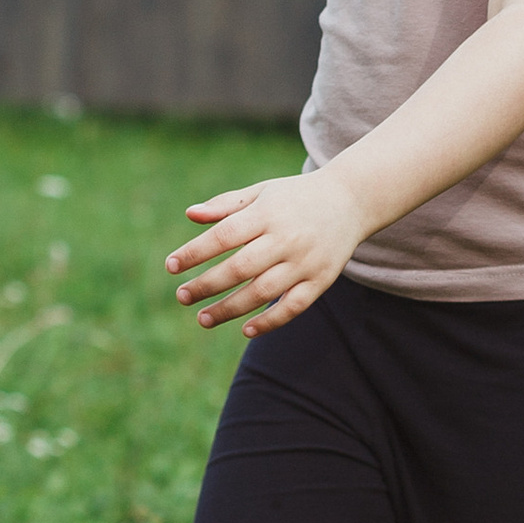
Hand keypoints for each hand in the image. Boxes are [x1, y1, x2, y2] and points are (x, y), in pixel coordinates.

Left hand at [167, 169, 366, 332]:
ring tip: (203, 318)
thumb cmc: (296, 196)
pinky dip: (270, 321)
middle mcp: (287, 238)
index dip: (195, 252)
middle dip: (207, 285)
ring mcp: (305, 261)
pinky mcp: (321, 280)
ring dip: (230, 309)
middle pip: (240, 268)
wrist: (352, 199)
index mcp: (268, 213)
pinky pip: (293, 306)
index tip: (171, 266)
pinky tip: (246, 330)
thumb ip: (226, 205)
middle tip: (182, 296)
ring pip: (263, 292)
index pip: (224, 235)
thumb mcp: (262, 192)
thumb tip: (190, 215)